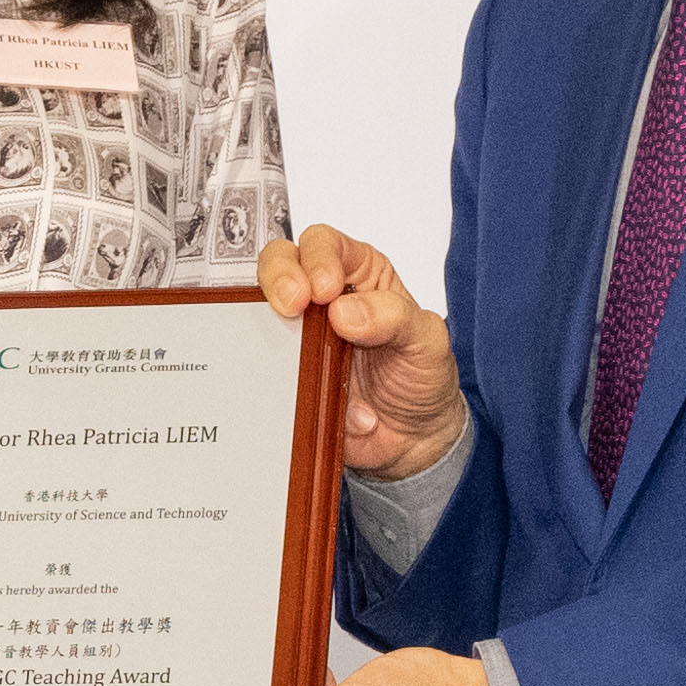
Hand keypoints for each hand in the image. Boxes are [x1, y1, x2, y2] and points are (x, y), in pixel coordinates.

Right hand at [261, 223, 464, 482]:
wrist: (412, 442)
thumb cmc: (421, 378)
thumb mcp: (427, 341)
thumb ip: (396, 318)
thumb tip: (345, 311)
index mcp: (360, 276)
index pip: (325, 244)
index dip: (317, 258)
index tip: (324, 289)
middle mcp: (321, 300)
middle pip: (279, 264)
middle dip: (279, 277)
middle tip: (292, 306)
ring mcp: (296, 338)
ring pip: (258, 312)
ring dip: (268, 326)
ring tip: (289, 353)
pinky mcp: (282, 377)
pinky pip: (258, 368)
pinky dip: (269, 377)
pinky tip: (295, 392)